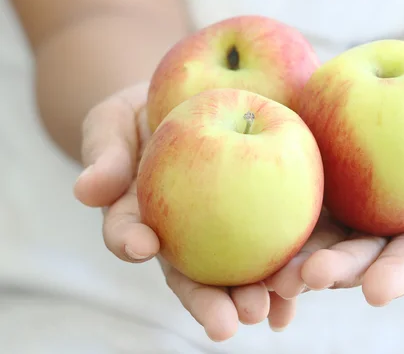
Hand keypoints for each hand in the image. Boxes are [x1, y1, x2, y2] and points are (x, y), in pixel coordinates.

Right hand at [73, 83, 295, 340]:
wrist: (196, 94)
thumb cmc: (147, 109)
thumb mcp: (117, 120)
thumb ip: (105, 153)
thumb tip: (86, 191)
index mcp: (144, 215)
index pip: (131, 232)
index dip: (130, 240)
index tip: (140, 244)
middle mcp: (185, 232)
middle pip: (193, 272)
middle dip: (208, 301)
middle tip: (225, 324)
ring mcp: (226, 227)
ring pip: (240, 268)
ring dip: (253, 294)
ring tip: (266, 312)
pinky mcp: (266, 213)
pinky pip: (277, 243)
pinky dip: (288, 267)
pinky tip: (300, 288)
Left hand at [265, 73, 403, 306]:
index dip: (398, 273)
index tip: (377, 291)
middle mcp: (380, 228)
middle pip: (360, 257)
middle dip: (338, 272)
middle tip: (313, 278)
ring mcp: (342, 211)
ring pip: (319, 243)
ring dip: (296, 263)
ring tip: (273, 275)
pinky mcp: (311, 186)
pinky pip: (290, 207)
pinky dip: (273, 228)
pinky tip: (252, 244)